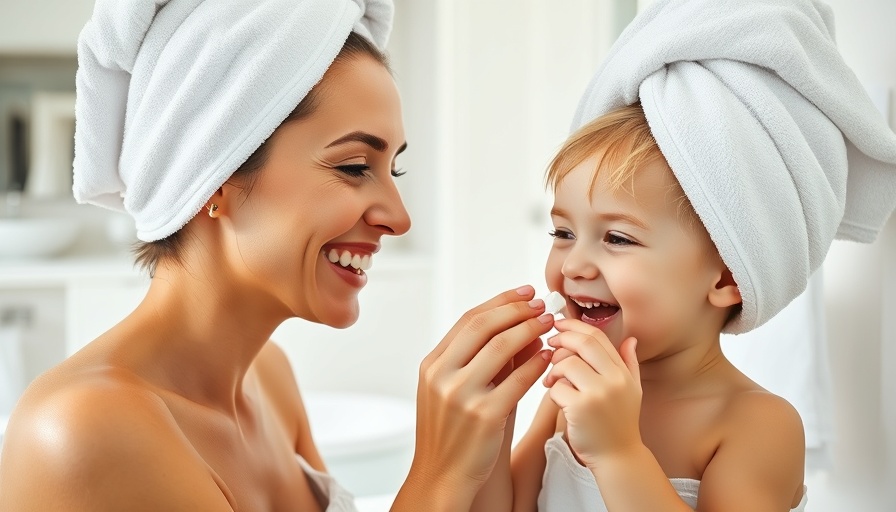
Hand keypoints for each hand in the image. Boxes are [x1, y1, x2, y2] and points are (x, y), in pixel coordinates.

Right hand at [409, 286, 553, 497]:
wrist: (443, 475)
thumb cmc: (456, 432)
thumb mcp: (458, 389)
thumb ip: (486, 360)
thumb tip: (524, 328)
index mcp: (433, 365)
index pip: (468, 320)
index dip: (500, 302)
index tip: (524, 292)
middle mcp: (443, 375)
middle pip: (483, 326)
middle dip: (517, 310)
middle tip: (541, 304)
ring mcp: (461, 394)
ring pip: (501, 347)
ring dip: (530, 330)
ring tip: (549, 324)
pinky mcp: (484, 415)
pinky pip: (517, 380)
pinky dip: (535, 363)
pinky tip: (547, 356)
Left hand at [543, 318, 641, 468]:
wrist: (618, 457)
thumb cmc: (620, 423)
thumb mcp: (632, 391)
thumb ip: (630, 363)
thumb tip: (630, 339)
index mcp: (622, 372)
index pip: (597, 337)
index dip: (575, 326)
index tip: (559, 325)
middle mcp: (614, 380)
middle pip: (583, 343)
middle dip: (561, 339)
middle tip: (550, 343)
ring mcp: (598, 393)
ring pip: (567, 363)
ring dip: (554, 368)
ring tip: (553, 380)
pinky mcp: (580, 408)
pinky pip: (558, 387)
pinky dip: (554, 391)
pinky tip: (558, 399)